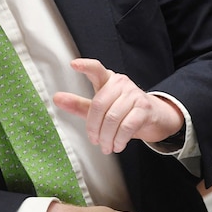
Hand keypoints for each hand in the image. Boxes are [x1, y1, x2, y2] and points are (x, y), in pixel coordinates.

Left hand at [54, 58, 184, 153]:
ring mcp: (134, 94)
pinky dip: (119, 140)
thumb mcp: (99, 108)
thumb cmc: (123, 111)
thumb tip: (57, 98)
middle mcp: (121, 83)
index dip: (85, 66)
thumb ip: (78, 104)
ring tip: (106, 147)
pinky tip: (117, 145)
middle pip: (99, 104)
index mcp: (107, 80)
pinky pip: (127, 126)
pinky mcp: (144, 108)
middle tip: (95, 141)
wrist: (154, 117)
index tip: (73, 64)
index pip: (96, 69)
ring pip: (113, 118)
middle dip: (94, 128)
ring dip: (107, 138)